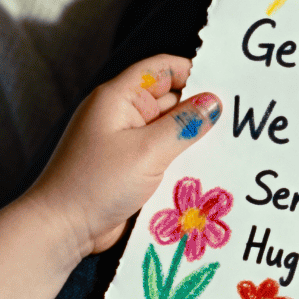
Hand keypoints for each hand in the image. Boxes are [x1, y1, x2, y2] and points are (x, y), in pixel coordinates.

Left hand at [21, 55, 223, 260]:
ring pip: (167, 132)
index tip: (226, 83)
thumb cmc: (96, 183)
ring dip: (190, 139)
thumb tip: (214, 102)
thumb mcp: (147, 151)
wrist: (61, 229)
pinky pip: (160, 157)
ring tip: (230, 144)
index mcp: (118, 98)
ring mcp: (123, 144)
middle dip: (198, 109)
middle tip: (237, 119)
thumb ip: (183, 125)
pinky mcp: (127, 170)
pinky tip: (206, 169)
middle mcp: (120, 116)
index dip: (192, 71)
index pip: (161, 69)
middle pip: (168, 100)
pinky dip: (179, 161)